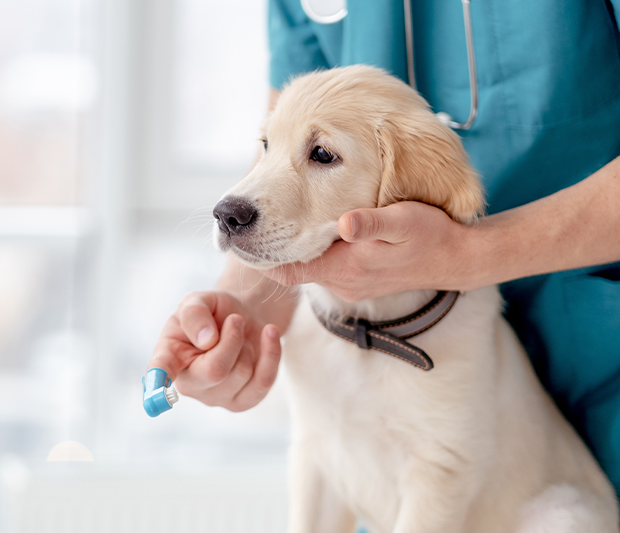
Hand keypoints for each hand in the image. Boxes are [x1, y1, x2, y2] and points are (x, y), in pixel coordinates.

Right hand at [148, 291, 281, 411]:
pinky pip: (264, 382)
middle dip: (232, 338)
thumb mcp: (199, 300)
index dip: (158, 382)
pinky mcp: (242, 402)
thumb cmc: (214, 311)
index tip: (154, 395)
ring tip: (241, 333)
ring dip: (248, 344)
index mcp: (169, 356)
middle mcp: (188, 383)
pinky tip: (269, 334)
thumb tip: (206, 341)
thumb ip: (194, 314)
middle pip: (216, 370)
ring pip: (242, 373)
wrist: (243, 318)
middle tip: (235, 319)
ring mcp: (215, 398)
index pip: (161, 370)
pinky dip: (271, 353)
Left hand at [260, 202, 474, 300]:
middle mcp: (340, 282)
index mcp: (342, 268)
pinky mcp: (358, 281)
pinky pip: (324, 270)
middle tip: (248, 227)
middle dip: (270, 251)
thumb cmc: (429, 235)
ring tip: (272, 224)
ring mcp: (349, 285)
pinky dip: (312, 254)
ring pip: (307, 270)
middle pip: (291, 271)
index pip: (287, 270)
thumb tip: (346, 224)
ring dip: (292, 252)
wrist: (456, 260)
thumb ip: (372, 224)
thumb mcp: (403, 222)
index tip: (238, 240)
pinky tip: (311, 233)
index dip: (261, 257)